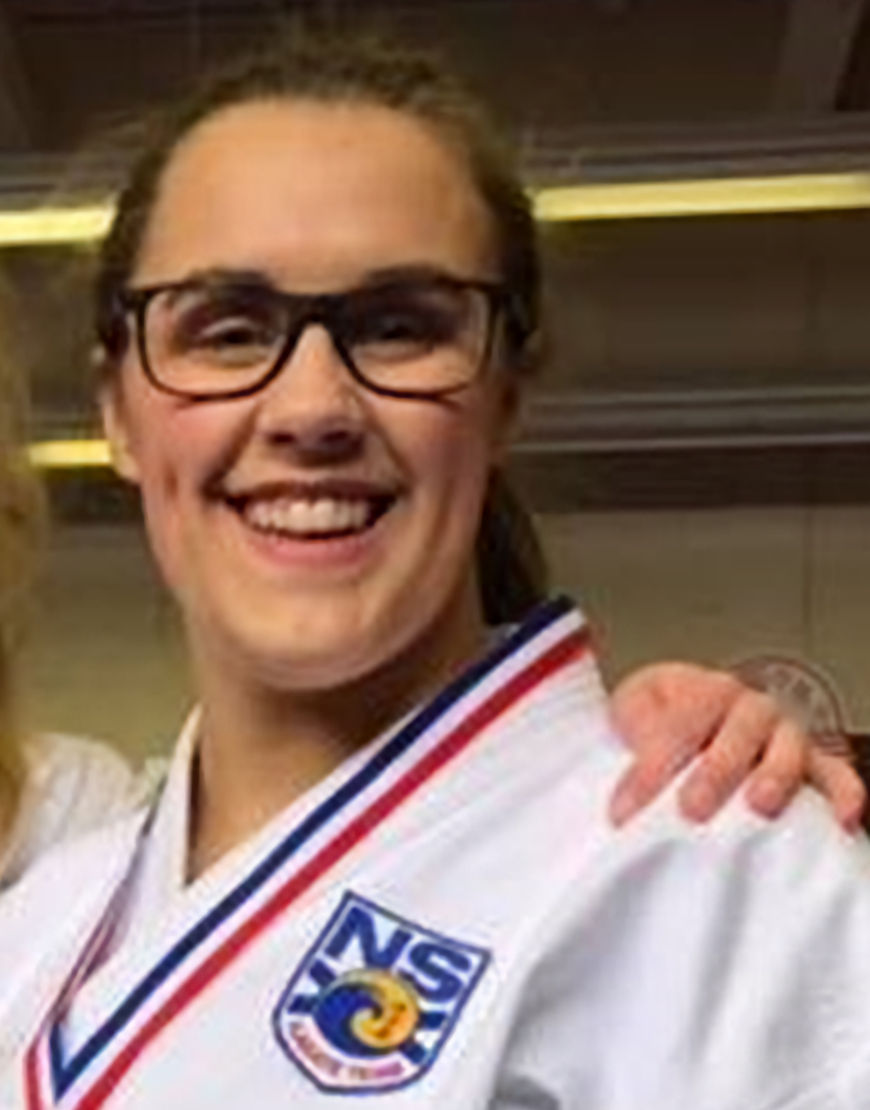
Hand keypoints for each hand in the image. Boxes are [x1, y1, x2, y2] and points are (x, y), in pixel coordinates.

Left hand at [607, 663, 864, 830]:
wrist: (685, 710)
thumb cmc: (660, 714)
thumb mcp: (634, 708)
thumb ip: (633, 723)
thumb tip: (635, 752)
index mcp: (705, 689)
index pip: (681, 722)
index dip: (652, 766)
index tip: (624, 810)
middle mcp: (750, 708)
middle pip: (739, 731)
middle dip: (715, 772)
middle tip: (691, 810)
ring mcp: (785, 735)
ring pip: (790, 747)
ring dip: (776, 776)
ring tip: (759, 807)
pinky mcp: (811, 765)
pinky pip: (835, 775)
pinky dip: (842, 794)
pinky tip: (839, 821)